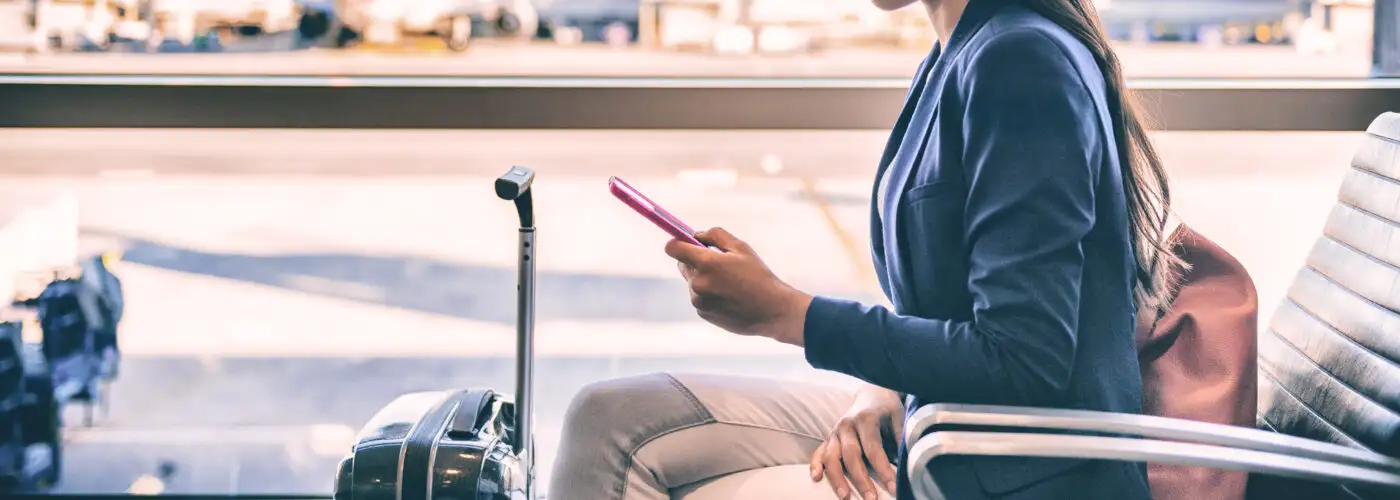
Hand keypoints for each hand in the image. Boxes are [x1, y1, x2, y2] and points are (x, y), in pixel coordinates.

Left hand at [664, 227, 811, 344]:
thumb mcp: (741, 248)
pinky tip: (730, 297)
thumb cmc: (758, 276)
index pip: (673, 248)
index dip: (676, 242)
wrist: (772, 311)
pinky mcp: (703, 313)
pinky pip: (699, 296)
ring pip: (692, 281)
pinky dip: (709, 294)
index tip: (683, 242)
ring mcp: (699, 300)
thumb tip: (696, 235)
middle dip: (695, 260)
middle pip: (682, 264)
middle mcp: (698, 282)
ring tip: (730, 283)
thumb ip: (715, 235)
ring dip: (704, 278)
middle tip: (716, 261)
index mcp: (706, 263)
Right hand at [812, 386, 904, 499]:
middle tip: (870, 499)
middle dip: (860, 479)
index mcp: (865, 419)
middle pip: (851, 456)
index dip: (883, 470)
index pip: (874, 449)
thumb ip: (901, 438)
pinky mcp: (828, 438)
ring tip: (845, 496)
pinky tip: (816, 478)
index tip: (893, 488)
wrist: (871, 393)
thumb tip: (908, 462)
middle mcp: (846, 425)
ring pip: (831, 456)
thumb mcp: (899, 417)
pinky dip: (815, 464)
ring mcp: (835, 432)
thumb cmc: (887, 408)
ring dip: (837, 478)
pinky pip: (818, 452)